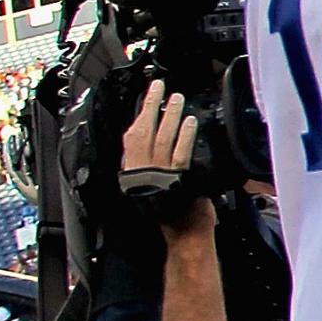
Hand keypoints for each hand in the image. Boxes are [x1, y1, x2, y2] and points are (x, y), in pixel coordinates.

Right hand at [119, 80, 209, 233]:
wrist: (182, 233)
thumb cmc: (171, 211)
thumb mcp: (152, 186)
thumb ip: (151, 165)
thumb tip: (155, 140)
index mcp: (133, 171)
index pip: (132, 137)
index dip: (139, 115)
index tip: (147, 98)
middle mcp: (141, 170)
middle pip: (143, 131)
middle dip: (151, 106)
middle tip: (159, 87)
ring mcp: (158, 174)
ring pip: (161, 138)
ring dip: (169, 115)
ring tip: (176, 98)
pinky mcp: (176, 179)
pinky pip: (179, 153)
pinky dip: (183, 135)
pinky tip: (189, 121)